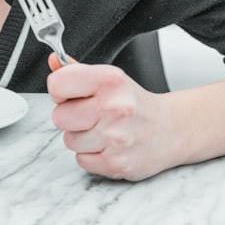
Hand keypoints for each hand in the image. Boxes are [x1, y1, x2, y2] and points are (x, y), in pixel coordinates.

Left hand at [46, 53, 179, 180]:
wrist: (171, 129)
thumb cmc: (135, 104)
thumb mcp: (110, 79)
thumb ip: (77, 70)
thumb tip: (53, 61)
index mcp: (110, 80)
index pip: (57, 84)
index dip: (60, 91)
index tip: (73, 94)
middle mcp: (114, 107)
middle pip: (59, 117)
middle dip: (70, 117)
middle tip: (92, 115)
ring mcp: (116, 137)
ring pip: (69, 140)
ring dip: (82, 138)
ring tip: (103, 130)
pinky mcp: (117, 163)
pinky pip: (81, 160)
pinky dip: (92, 156)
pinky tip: (108, 146)